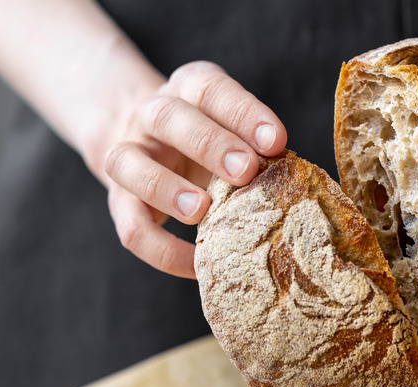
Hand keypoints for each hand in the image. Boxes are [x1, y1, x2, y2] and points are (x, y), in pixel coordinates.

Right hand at [102, 61, 286, 277]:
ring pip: (127, 163)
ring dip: (166, 188)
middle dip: (209, 144)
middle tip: (246, 171)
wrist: (147, 142)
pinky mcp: (119, 201)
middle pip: (168, 118)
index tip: (276, 142)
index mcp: (188, 89)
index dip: (244, 113)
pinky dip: (162, 250)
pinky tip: (197, 265)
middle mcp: (151, 114)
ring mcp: (128, 154)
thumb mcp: (232, 130)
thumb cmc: (210, 140)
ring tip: (202, 211)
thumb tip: (298, 187)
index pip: (212, 90)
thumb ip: (256, 148)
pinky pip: (131, 226)